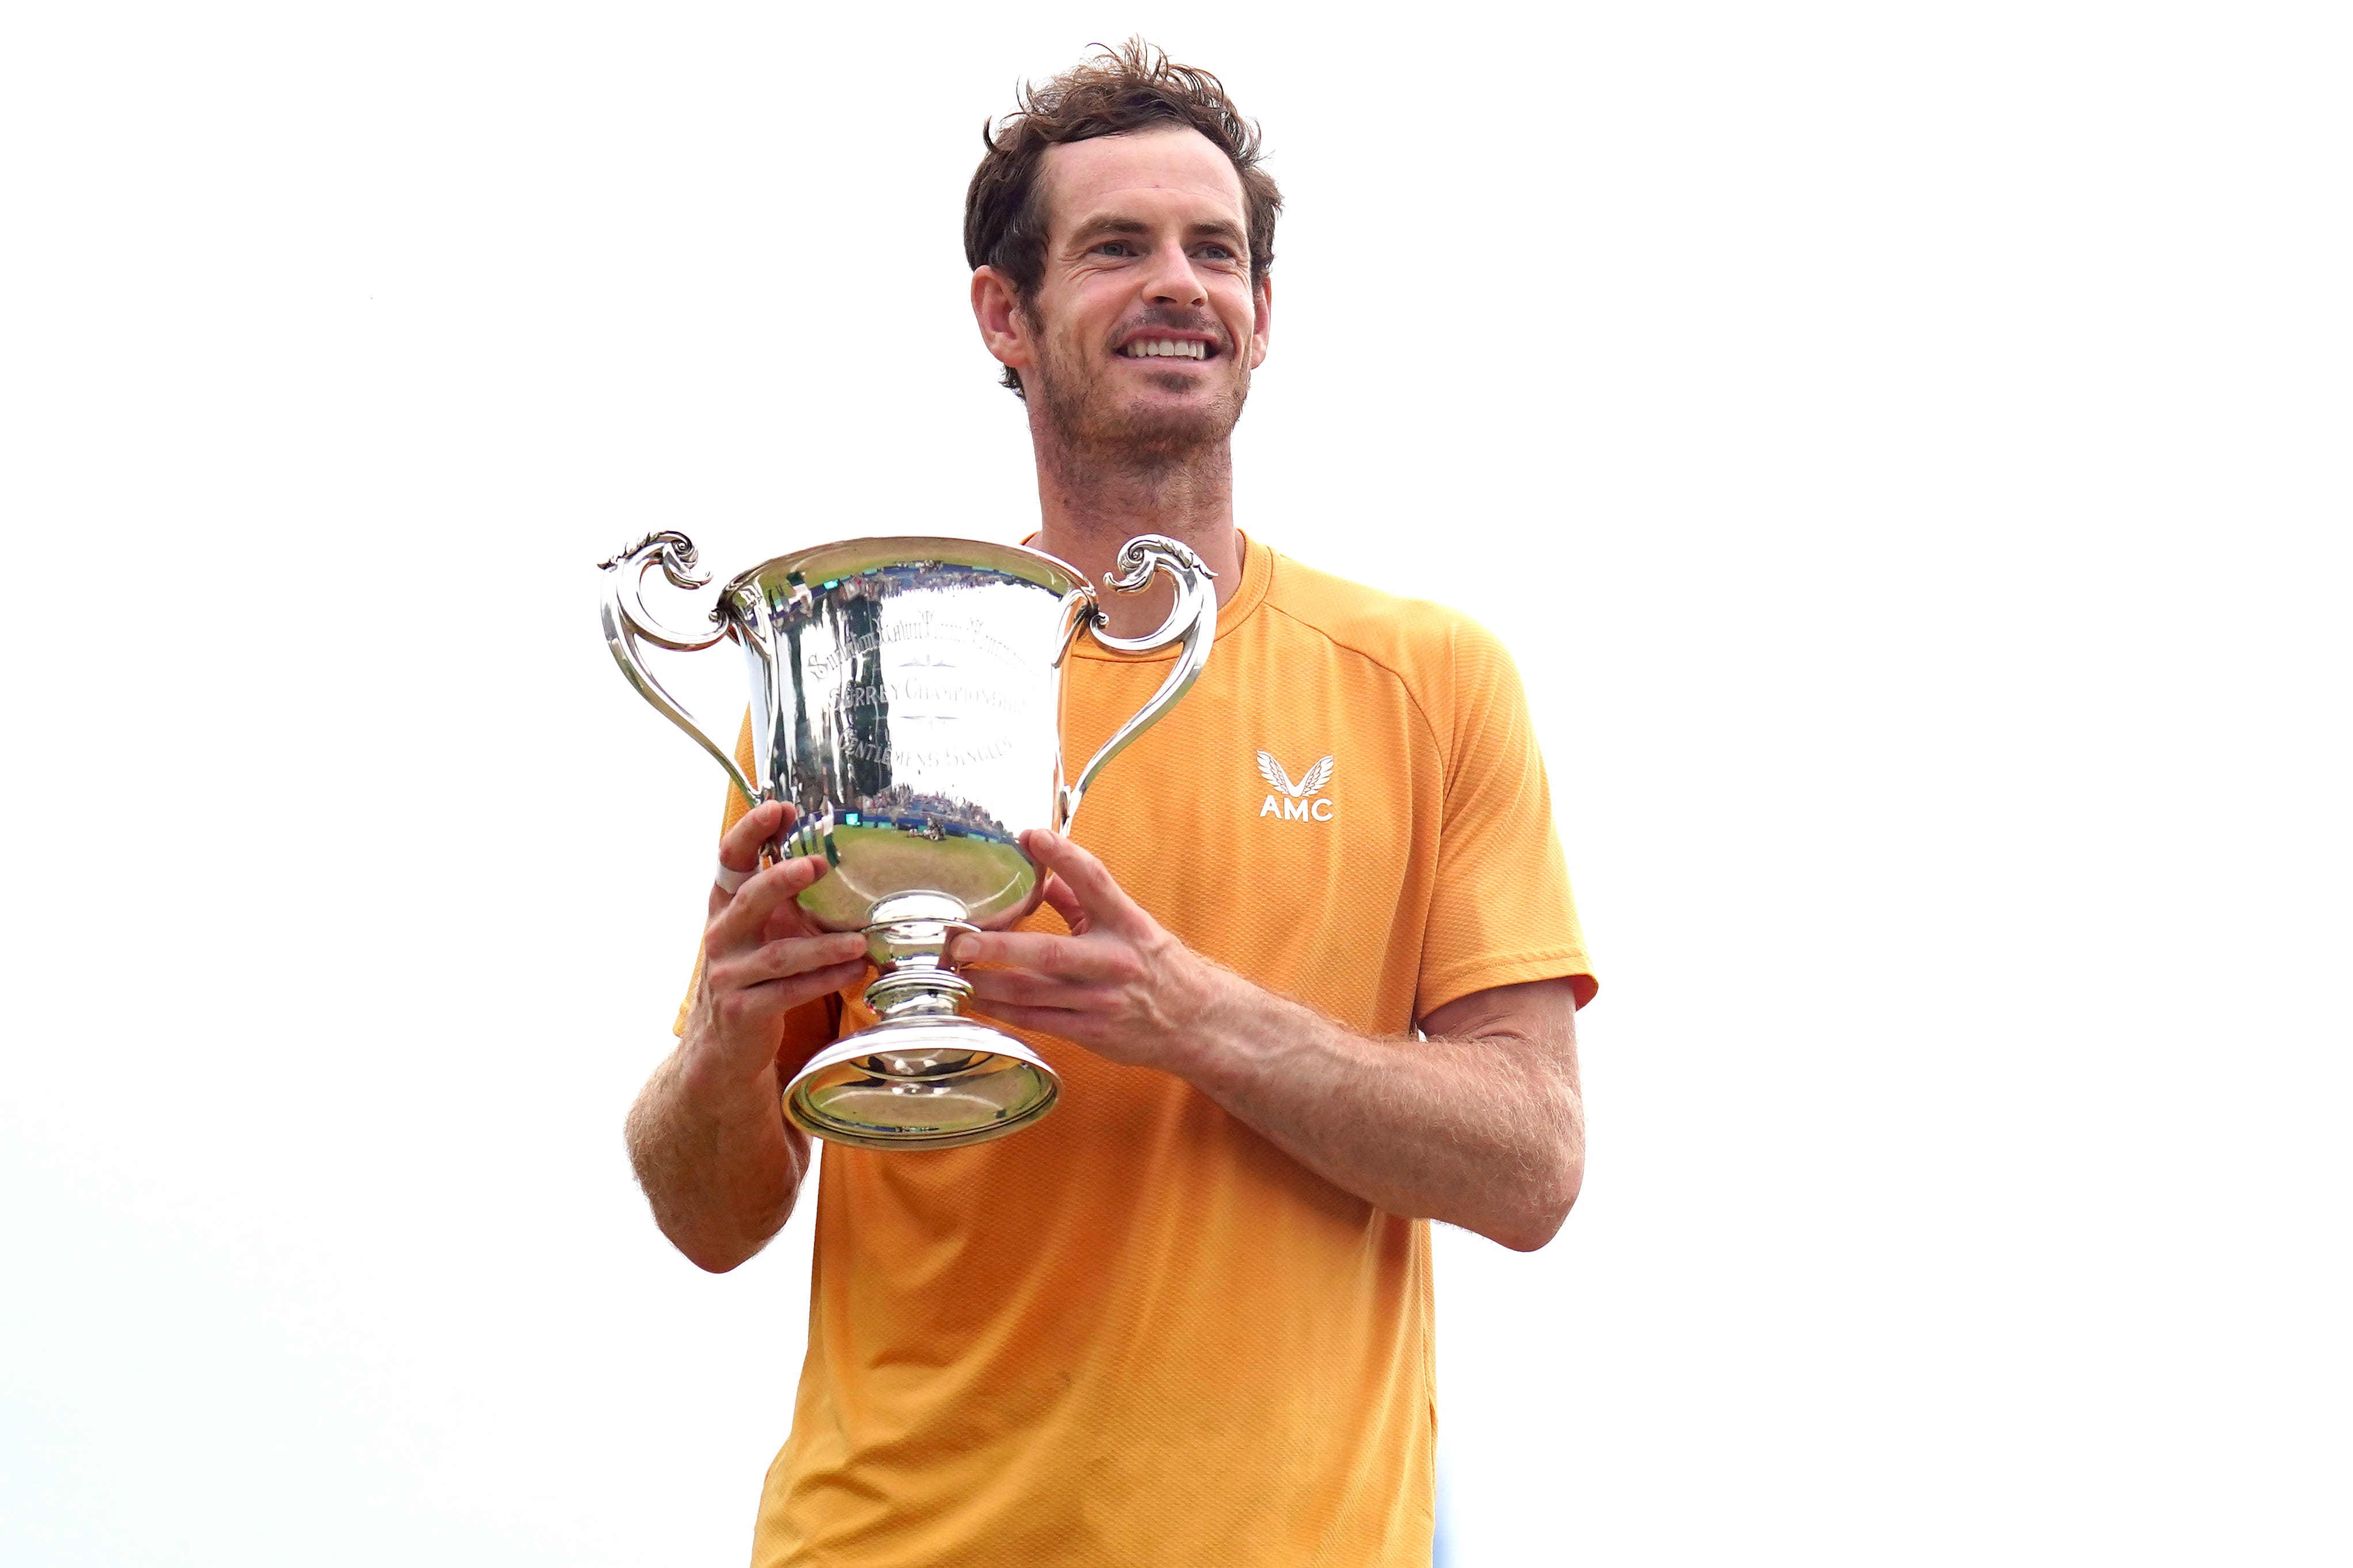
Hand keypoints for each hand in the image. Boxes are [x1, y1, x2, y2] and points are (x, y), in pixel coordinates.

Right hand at [680, 800, 869, 1090]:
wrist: (726, 1042)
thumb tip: (832, 851)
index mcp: (725, 907)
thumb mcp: (765, 929)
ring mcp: (729, 975)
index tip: (779, 808)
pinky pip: (790, 992)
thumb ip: (787, 896)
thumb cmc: (755, 972)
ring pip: (779, 955)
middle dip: (780, 880)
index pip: (729, 860)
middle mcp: (721, 937)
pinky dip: (826, 980)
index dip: (749, 831)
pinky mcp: (744, 1010)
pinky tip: (855, 971)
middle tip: (815, 865)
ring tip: (859, 941)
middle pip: (749, 900)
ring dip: (822, 946)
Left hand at [948, 829, 1216, 1069]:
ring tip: (952, 971)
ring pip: (1032, 993)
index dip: (1063, 856)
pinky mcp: (1093, 1033)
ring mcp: (1102, 1000)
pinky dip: (1001, 1012)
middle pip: (1050, 952)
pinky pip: (1037, 1022)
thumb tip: (1044, 872)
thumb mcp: (1131, 924)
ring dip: (986, 983)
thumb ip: (1084, 899)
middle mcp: (1115, 960)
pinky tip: (974, 1001)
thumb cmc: (1159, 968)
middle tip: (961, 940)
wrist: (1198, 1023)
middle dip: (999, 946)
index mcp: (1127, 923)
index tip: (1029, 834)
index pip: (1096, 880)